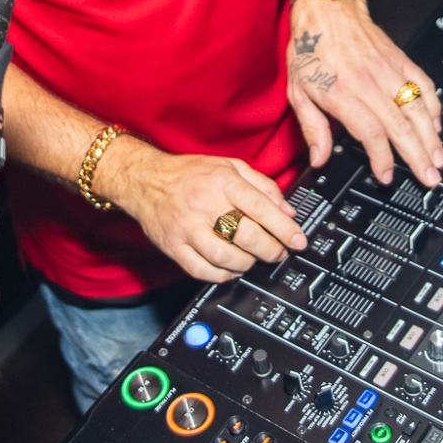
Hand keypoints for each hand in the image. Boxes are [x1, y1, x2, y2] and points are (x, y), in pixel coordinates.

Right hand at [104, 137, 309, 281]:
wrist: (145, 180)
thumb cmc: (189, 174)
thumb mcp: (230, 166)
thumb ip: (262, 185)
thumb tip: (287, 210)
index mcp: (222, 181)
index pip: (261, 207)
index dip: (285, 229)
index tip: (298, 241)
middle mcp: (204, 204)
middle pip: (246, 235)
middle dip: (271, 250)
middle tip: (278, 253)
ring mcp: (187, 228)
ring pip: (225, 256)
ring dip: (247, 263)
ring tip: (253, 259)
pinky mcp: (173, 247)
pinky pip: (201, 270)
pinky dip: (222, 275)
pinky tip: (231, 269)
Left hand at [286, 0, 442, 187]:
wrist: (327, 8)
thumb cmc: (310, 47)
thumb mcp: (297, 90)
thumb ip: (311, 127)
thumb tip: (319, 158)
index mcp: (342, 93)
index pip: (371, 132)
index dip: (382, 158)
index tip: (386, 175)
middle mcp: (369, 82)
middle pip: (400, 125)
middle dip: (417, 156)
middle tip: (428, 178)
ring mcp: (388, 70)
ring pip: (417, 108)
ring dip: (431, 137)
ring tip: (438, 159)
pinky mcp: (400, 59)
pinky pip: (423, 84)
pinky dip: (433, 106)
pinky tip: (436, 125)